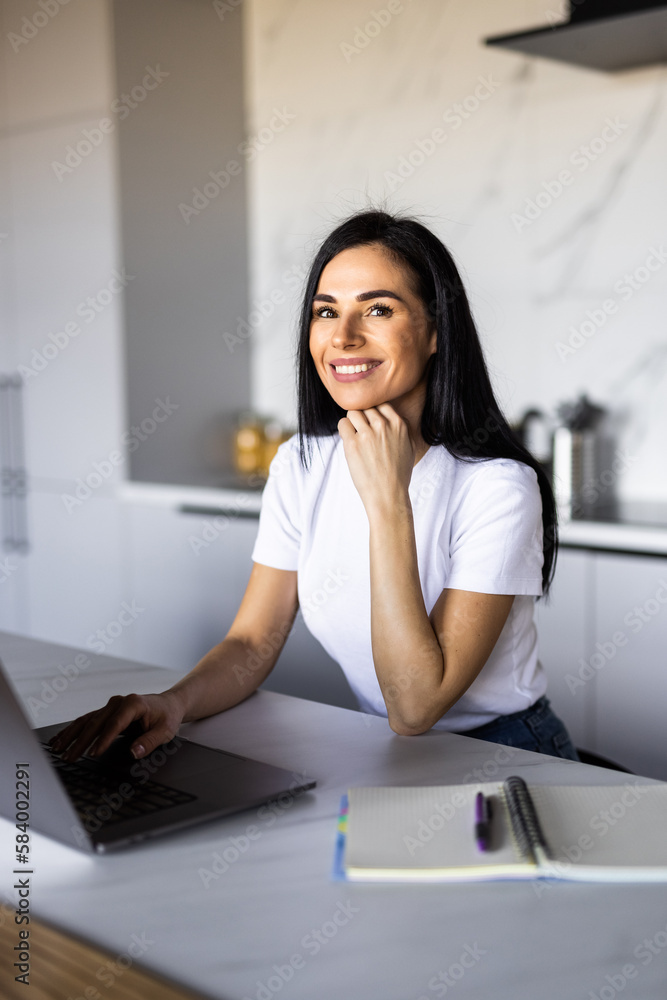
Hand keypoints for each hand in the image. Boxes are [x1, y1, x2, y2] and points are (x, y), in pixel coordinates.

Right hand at [49, 690, 185, 761]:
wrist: (169, 704)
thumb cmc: (168, 716)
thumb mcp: (166, 731)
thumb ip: (150, 742)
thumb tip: (134, 752)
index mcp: (133, 704)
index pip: (115, 724)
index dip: (103, 739)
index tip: (93, 754)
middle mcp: (119, 702)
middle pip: (96, 722)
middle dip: (81, 741)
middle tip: (70, 757)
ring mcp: (110, 706)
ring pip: (86, 721)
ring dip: (71, 735)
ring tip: (58, 749)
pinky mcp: (106, 712)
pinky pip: (87, 721)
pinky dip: (73, 730)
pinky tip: (60, 739)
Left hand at [337, 403, 414, 512]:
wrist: (388, 495)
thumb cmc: (399, 475)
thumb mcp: (410, 448)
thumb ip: (403, 430)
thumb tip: (393, 418)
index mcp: (399, 425)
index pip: (381, 404)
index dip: (374, 413)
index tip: (371, 424)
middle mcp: (383, 426)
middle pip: (366, 407)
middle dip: (362, 418)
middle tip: (362, 433)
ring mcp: (367, 434)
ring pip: (353, 412)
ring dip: (351, 422)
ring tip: (354, 436)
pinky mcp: (353, 444)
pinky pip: (343, 424)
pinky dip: (343, 429)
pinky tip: (349, 441)